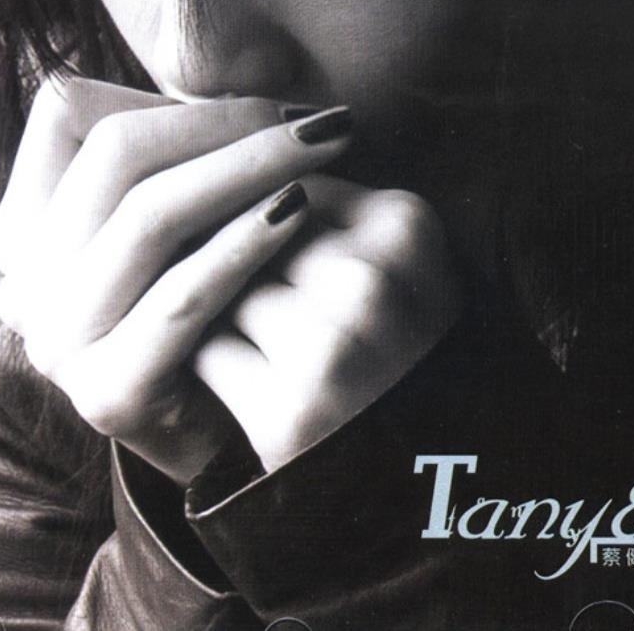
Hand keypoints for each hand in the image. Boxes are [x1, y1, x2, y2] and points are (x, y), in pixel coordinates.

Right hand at [0, 76, 350, 484]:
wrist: (230, 424)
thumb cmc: (218, 299)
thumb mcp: (189, 211)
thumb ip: (186, 146)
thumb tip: (255, 74)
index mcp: (31, 222)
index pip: (71, 114)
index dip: (172, 96)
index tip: (271, 106)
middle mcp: (28, 278)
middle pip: (116, 157)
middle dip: (227, 125)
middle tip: (318, 122)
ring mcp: (57, 340)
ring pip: (149, 218)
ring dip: (248, 169)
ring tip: (325, 148)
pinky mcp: (106, 392)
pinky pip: (179, 298)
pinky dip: (242, 245)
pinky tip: (299, 211)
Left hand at [194, 175, 459, 472]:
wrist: (424, 465)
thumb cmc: (398, 345)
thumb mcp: (394, 255)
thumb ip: (324, 202)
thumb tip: (225, 168)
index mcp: (407, 226)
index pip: (292, 185)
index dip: (279, 225)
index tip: (294, 261)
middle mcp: (374, 282)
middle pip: (253, 234)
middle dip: (254, 267)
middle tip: (298, 312)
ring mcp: (332, 349)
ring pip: (223, 289)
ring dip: (231, 316)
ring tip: (287, 351)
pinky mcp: (291, 414)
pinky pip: (209, 351)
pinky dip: (220, 367)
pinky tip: (266, 387)